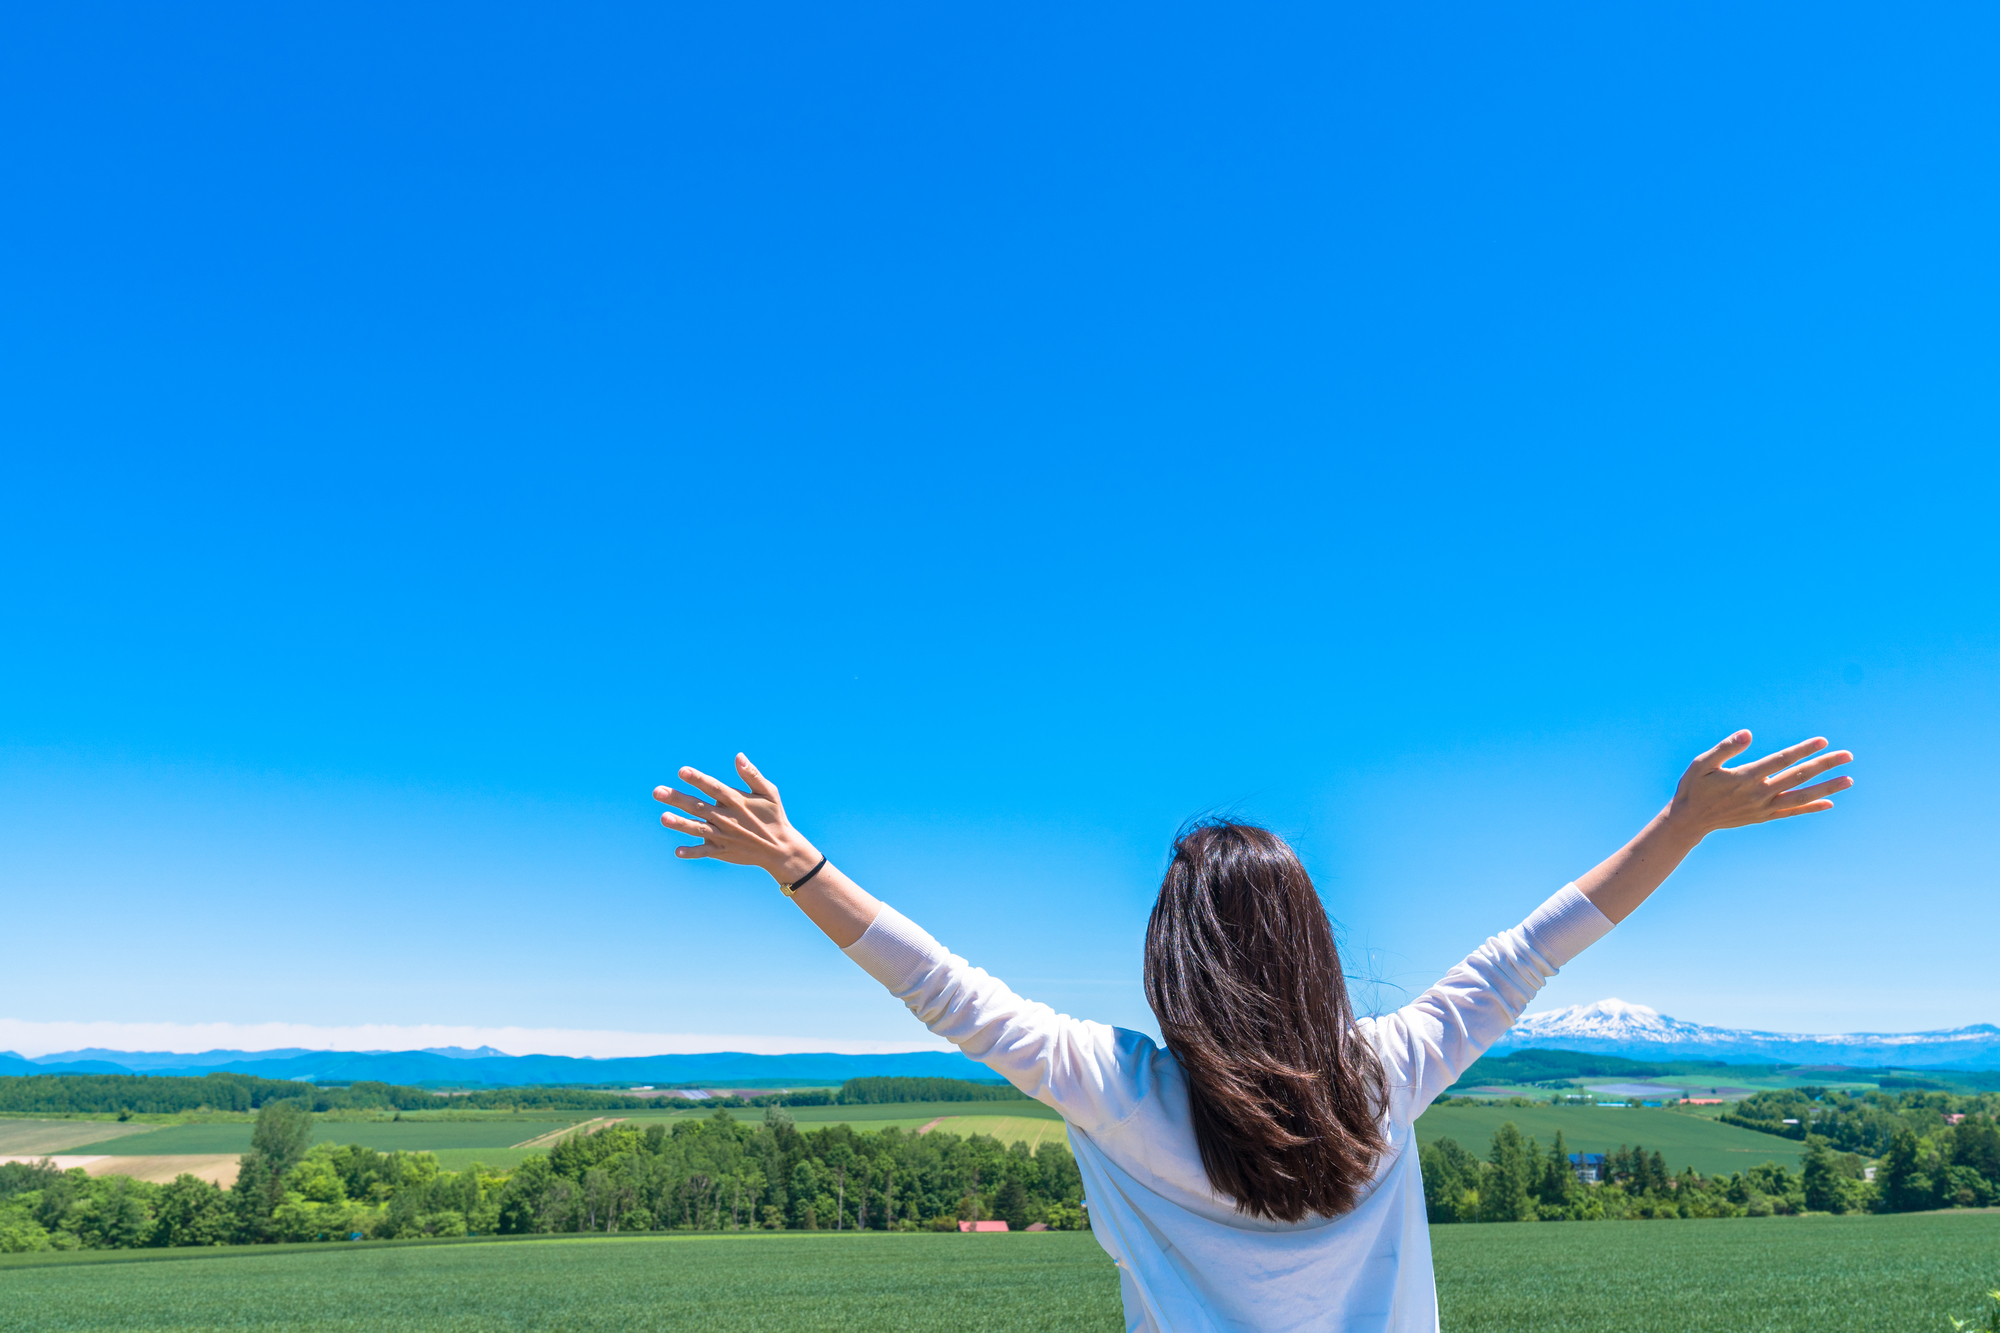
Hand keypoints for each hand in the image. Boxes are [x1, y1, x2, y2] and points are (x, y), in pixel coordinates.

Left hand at [653, 754, 822, 883]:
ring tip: (663, 817)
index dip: (698, 779)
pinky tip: (677, 851)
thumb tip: (738, 756)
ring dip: (680, 824)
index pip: (713, 787)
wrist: (780, 849)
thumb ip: (752, 775)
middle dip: (677, 799)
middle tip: (657, 791)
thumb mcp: (769, 792)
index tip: (682, 771)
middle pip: (698, 806)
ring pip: (698, 828)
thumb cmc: (773, 816)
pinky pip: (704, 851)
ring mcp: (723, 836)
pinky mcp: (722, 851)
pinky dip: (692, 852)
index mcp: (736, 801)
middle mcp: (727, 818)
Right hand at [1666, 731, 1854, 835]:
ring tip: (1849, 780)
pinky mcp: (1763, 816)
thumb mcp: (1701, 763)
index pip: (1781, 760)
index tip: (1823, 741)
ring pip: (1801, 796)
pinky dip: (1811, 808)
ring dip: (1827, 788)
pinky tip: (1829, 803)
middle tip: (1848, 755)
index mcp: (1746, 777)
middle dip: (1825, 765)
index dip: (1803, 750)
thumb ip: (1725, 748)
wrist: (1689, 820)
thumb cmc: (1694, 786)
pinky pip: (1792, 812)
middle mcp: (1759, 793)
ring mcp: (1763, 807)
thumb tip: (1748, 733)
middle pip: (1798, 777)